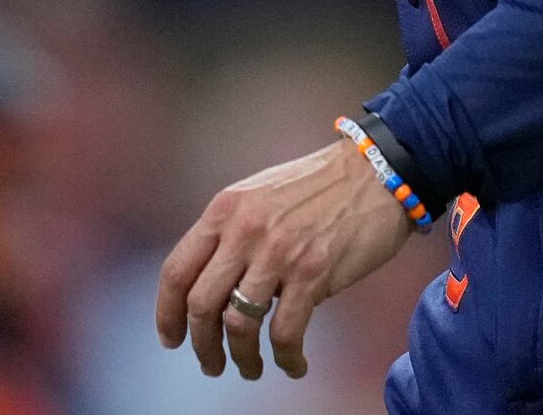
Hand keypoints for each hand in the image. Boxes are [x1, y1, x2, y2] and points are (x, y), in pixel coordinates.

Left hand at [154, 135, 415, 379]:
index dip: (166, 313)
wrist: (376, 172)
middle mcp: (244, 230)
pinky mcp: (313, 273)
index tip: (171, 338)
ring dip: (241, 358)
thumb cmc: (318, 187)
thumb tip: (212, 285)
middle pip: (200, 304)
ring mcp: (278, 252)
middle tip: (211, 363)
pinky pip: (285, 333)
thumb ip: (231, 232)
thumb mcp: (259, 195)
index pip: (176, 270)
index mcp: (225, 210)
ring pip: (238, 325)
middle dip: (201, 345)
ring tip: (250, 368)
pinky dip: (286, 358)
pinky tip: (293, 364)